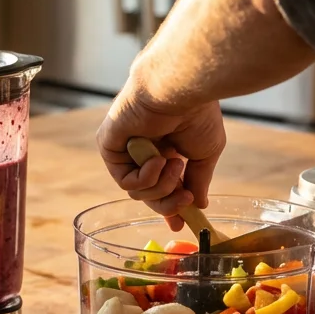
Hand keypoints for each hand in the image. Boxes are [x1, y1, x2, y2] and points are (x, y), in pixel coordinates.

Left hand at [94, 0, 314, 229]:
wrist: (180, 89)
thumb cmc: (196, 112)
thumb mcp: (204, 153)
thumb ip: (198, 180)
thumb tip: (200, 205)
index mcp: (164, 148)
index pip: (162, 186)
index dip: (171, 207)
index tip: (181, 224)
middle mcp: (142, 150)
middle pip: (149, 196)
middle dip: (169, 202)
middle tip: (185, 197)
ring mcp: (125, 149)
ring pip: (138, 193)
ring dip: (162, 186)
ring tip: (175, 165)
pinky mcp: (110, 147)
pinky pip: (125, 182)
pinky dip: (145, 177)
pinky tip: (159, 159)